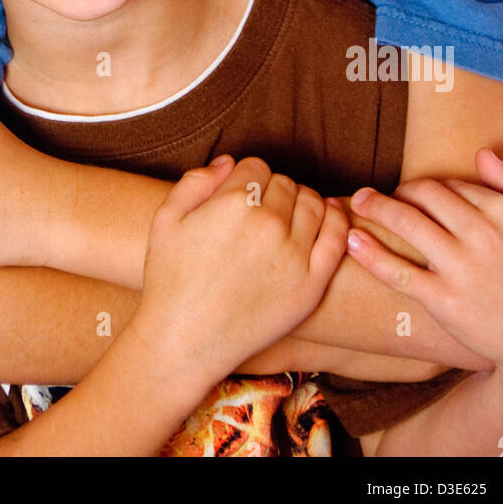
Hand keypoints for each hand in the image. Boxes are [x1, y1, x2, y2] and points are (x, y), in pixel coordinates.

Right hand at [131, 156, 348, 385]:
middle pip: (284, 183)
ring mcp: (294, 254)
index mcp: (232, 202)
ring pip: (313, 203)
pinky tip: (329, 218)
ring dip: (302, 202)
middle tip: (260, 212)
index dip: (247, 179)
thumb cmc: (170, 280)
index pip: (256, 166)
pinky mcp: (312, 284)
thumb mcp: (165, 219)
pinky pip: (337, 238)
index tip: (240, 196)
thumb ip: (196, 181)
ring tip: (288, 218)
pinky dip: (337, 220)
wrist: (185, 340)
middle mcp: (268, 223)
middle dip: (273, 191)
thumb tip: (230, 163)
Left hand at [347, 148, 502, 381]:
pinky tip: (352, 241)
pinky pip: (399, 273)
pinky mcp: (446, 302)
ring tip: (358, 203)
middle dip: (397, 192)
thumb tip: (482, 154)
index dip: (426, 188)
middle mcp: (481, 235)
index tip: (413, 195)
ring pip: (407, 224)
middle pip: (424, 196)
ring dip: (376, 208)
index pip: (450, 186)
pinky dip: (371, 254)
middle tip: (378, 196)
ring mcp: (462, 269)